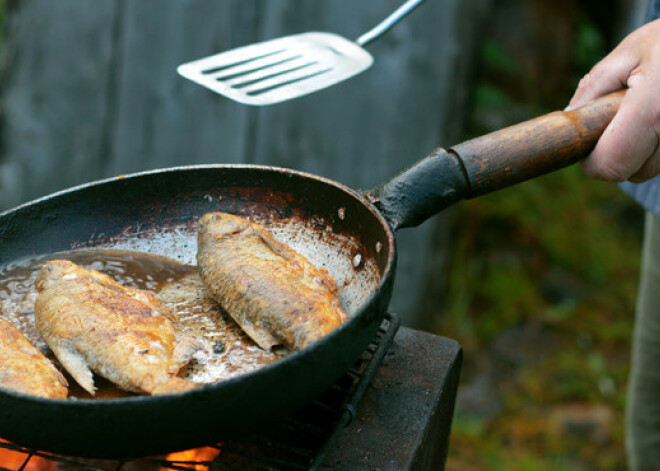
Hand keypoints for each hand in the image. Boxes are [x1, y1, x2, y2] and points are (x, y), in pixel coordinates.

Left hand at [569, 18, 659, 182]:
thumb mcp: (627, 53)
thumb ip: (593, 90)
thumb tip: (569, 123)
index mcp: (656, 107)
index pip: (611, 164)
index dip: (593, 161)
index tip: (589, 144)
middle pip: (633, 173)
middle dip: (618, 153)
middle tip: (621, 120)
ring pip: (653, 169)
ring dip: (642, 150)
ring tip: (649, 112)